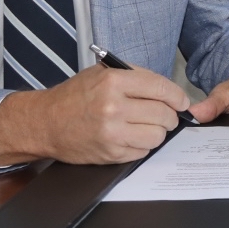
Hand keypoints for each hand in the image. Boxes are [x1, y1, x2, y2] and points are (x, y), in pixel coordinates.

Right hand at [0, 65, 191, 165]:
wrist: (46, 123)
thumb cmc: (75, 96)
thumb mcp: (102, 73)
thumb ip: (135, 76)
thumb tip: (168, 90)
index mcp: (113, 82)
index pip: (161, 88)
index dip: (177, 96)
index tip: (182, 101)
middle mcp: (113, 107)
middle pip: (164, 114)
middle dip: (169, 115)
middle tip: (165, 115)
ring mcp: (112, 133)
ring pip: (158, 136)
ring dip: (157, 131)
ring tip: (146, 126)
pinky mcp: (110, 154)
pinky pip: (143, 151)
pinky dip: (142, 144)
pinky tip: (131, 136)